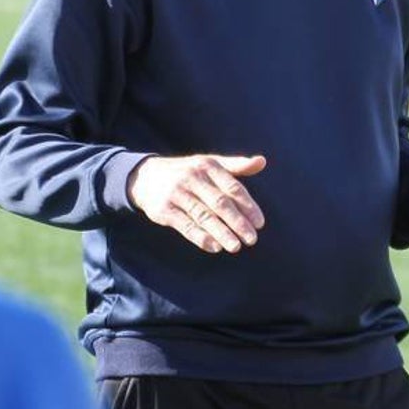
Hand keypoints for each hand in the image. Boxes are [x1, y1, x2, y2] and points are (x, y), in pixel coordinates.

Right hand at [127, 154, 265, 253]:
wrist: (146, 176)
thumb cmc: (187, 171)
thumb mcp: (210, 163)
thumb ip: (236, 166)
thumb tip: (262, 161)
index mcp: (208, 166)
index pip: (233, 187)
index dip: (248, 206)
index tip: (260, 223)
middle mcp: (193, 178)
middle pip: (220, 203)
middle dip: (238, 222)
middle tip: (252, 239)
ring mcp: (177, 193)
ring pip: (204, 216)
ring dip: (222, 233)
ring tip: (236, 247)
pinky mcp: (164, 209)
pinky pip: (185, 225)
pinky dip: (200, 237)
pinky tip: (214, 247)